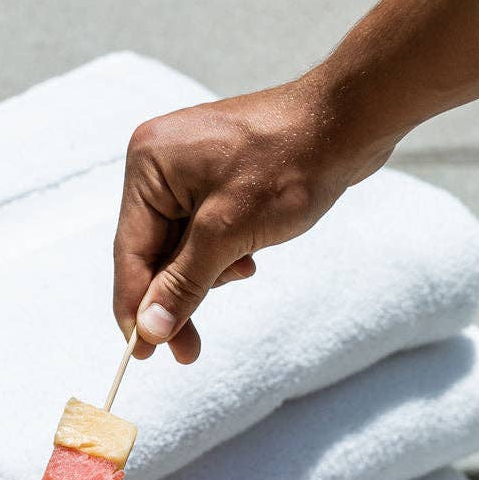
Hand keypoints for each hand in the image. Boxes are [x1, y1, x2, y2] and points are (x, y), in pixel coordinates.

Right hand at [113, 74, 391, 362]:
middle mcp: (160, 163)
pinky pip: (203, 233)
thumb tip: (148, 331)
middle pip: (153, 254)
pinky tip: (249, 258)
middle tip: (188, 353)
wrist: (348, 124)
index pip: (130, 252)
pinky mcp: (217, 177)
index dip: (134, 308)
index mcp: (148, 165)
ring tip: (245, 268)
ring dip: (208, 275)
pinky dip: (222, 255)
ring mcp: (188, 168)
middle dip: (176, 298)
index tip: (140, 355)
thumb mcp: (228, 234)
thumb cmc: (289, 165)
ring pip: (181, 249)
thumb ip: (182, 284)